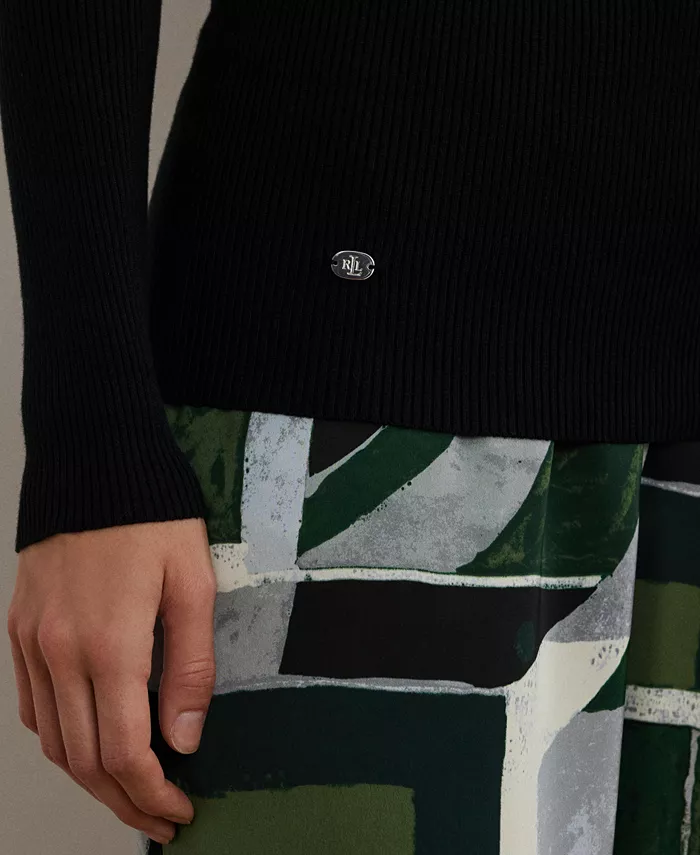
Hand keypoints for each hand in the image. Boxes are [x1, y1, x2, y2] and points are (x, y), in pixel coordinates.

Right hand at [6, 518, 216, 844]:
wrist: (94, 465)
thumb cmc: (152, 518)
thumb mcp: (193, 584)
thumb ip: (190, 665)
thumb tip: (185, 738)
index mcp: (111, 645)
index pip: (126, 752)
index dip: (153, 795)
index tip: (179, 811)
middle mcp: (61, 653)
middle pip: (84, 760)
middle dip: (124, 802)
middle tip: (158, 818)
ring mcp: (33, 643)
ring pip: (53, 741)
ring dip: (90, 778)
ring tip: (128, 791)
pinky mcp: (20, 630)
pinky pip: (31, 705)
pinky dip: (58, 738)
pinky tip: (86, 740)